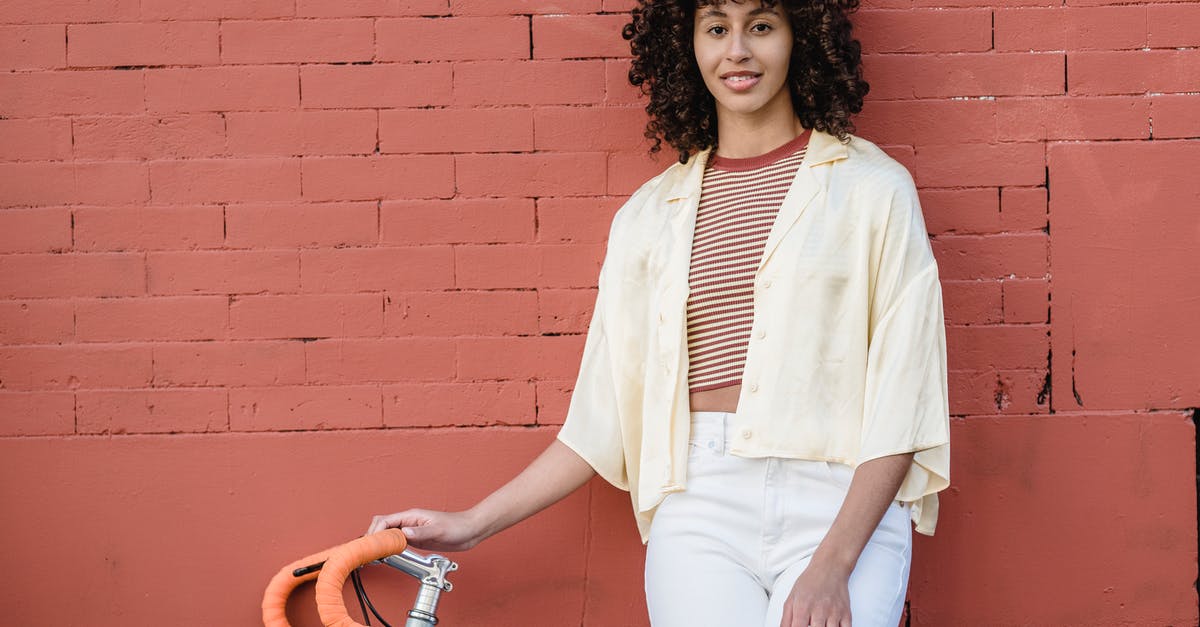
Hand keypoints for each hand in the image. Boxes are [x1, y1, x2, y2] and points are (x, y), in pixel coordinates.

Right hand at [365, 508, 483, 552]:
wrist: (470, 531)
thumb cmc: (457, 526)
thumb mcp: (438, 530)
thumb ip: (420, 533)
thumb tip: (403, 534)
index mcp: (411, 516)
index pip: (385, 521)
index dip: (374, 532)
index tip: (370, 544)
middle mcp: (409, 523)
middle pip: (383, 526)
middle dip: (373, 537)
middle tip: (368, 552)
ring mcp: (412, 531)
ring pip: (388, 534)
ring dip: (380, 543)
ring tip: (373, 556)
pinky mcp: (416, 539)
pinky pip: (397, 542)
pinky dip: (389, 548)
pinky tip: (388, 556)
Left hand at [779, 562, 851, 626]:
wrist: (830, 567)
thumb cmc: (810, 582)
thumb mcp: (791, 599)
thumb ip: (785, 620)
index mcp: (802, 608)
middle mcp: (819, 611)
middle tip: (811, 625)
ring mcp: (834, 613)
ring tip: (820, 625)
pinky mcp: (846, 614)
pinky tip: (832, 626)